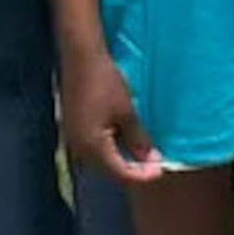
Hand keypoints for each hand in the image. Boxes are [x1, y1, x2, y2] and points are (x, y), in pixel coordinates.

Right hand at [61, 45, 165, 181]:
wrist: (81, 58)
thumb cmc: (106, 84)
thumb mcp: (127, 113)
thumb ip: (139, 141)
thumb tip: (152, 162)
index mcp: (93, 148)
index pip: (120, 174)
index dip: (142, 176)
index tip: (161, 171)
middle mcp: (79, 150)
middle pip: (109, 172)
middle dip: (132, 170)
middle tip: (154, 163)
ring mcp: (73, 141)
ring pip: (101, 161)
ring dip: (120, 161)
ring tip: (142, 153)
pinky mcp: (73, 130)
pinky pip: (93, 150)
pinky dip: (110, 150)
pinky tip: (123, 141)